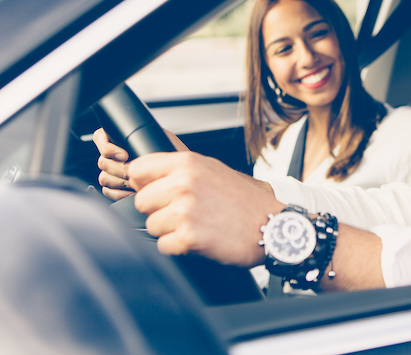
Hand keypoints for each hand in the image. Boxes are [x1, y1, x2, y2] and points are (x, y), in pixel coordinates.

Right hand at [95, 127, 187, 200]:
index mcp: (126, 141)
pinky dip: (118, 193)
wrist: (180, 179)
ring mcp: (116, 173)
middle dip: (118, 168)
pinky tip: (131, 192)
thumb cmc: (176, 158)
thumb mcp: (165, 140)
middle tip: (132, 172)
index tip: (124, 155)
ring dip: (119, 181)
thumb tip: (138, 133)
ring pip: (104, 177)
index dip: (108, 147)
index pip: (101, 138)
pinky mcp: (117, 189)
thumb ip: (149, 133)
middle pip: (102, 161)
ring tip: (134, 183)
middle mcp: (118, 155)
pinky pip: (108, 191)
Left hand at [128, 151, 280, 266]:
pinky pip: (163, 246)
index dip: (144, 184)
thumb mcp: (213, 169)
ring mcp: (185, 211)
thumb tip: (147, 171)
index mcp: (188, 163)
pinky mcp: (188, 237)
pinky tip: (199, 239)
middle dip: (158, 210)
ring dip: (169, 231)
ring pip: (151, 226)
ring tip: (196, 225)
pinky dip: (178, 247)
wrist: (272, 225)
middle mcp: (184, 184)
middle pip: (140, 202)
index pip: (138, 169)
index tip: (155, 192)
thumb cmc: (246, 201)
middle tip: (184, 214)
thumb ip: (180, 168)